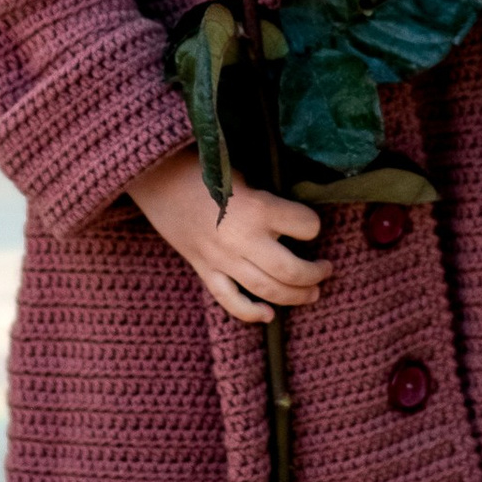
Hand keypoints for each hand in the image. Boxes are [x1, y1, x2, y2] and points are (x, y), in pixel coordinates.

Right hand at [129, 145, 329, 323]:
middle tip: (326, 270)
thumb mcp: (244, 173)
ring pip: (266, 290)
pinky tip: (268, 315)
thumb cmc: (203, 165)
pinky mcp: (204, 270)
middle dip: (315, 274)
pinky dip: (251, 313)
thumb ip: (268, 196)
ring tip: (312, 293)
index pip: (305, 225)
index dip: (313, 225)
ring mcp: (222, 259)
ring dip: (295, 296)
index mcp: (257, 208)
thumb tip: (294, 213)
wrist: (155, 176)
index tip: (313, 225)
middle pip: (291, 270)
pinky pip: (230, 300)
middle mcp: (243, 239)